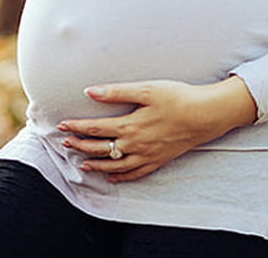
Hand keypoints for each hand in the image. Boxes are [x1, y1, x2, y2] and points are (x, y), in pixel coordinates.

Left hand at [57, 77, 256, 182]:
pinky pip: (135, 174)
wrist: (206, 115)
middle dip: (81, 146)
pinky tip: (112, 178)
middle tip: (66, 144)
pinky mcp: (159, 160)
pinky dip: (121, 177)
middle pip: (101, 149)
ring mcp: (147, 155)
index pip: (95, 128)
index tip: (62, 125)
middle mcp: (135, 144)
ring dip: (96, 166)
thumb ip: (116, 92)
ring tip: (83, 165)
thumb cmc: (177, 98)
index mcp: (130, 125)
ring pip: (115, 166)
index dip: (76, 127)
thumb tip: (90, 92)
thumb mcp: (146, 89)